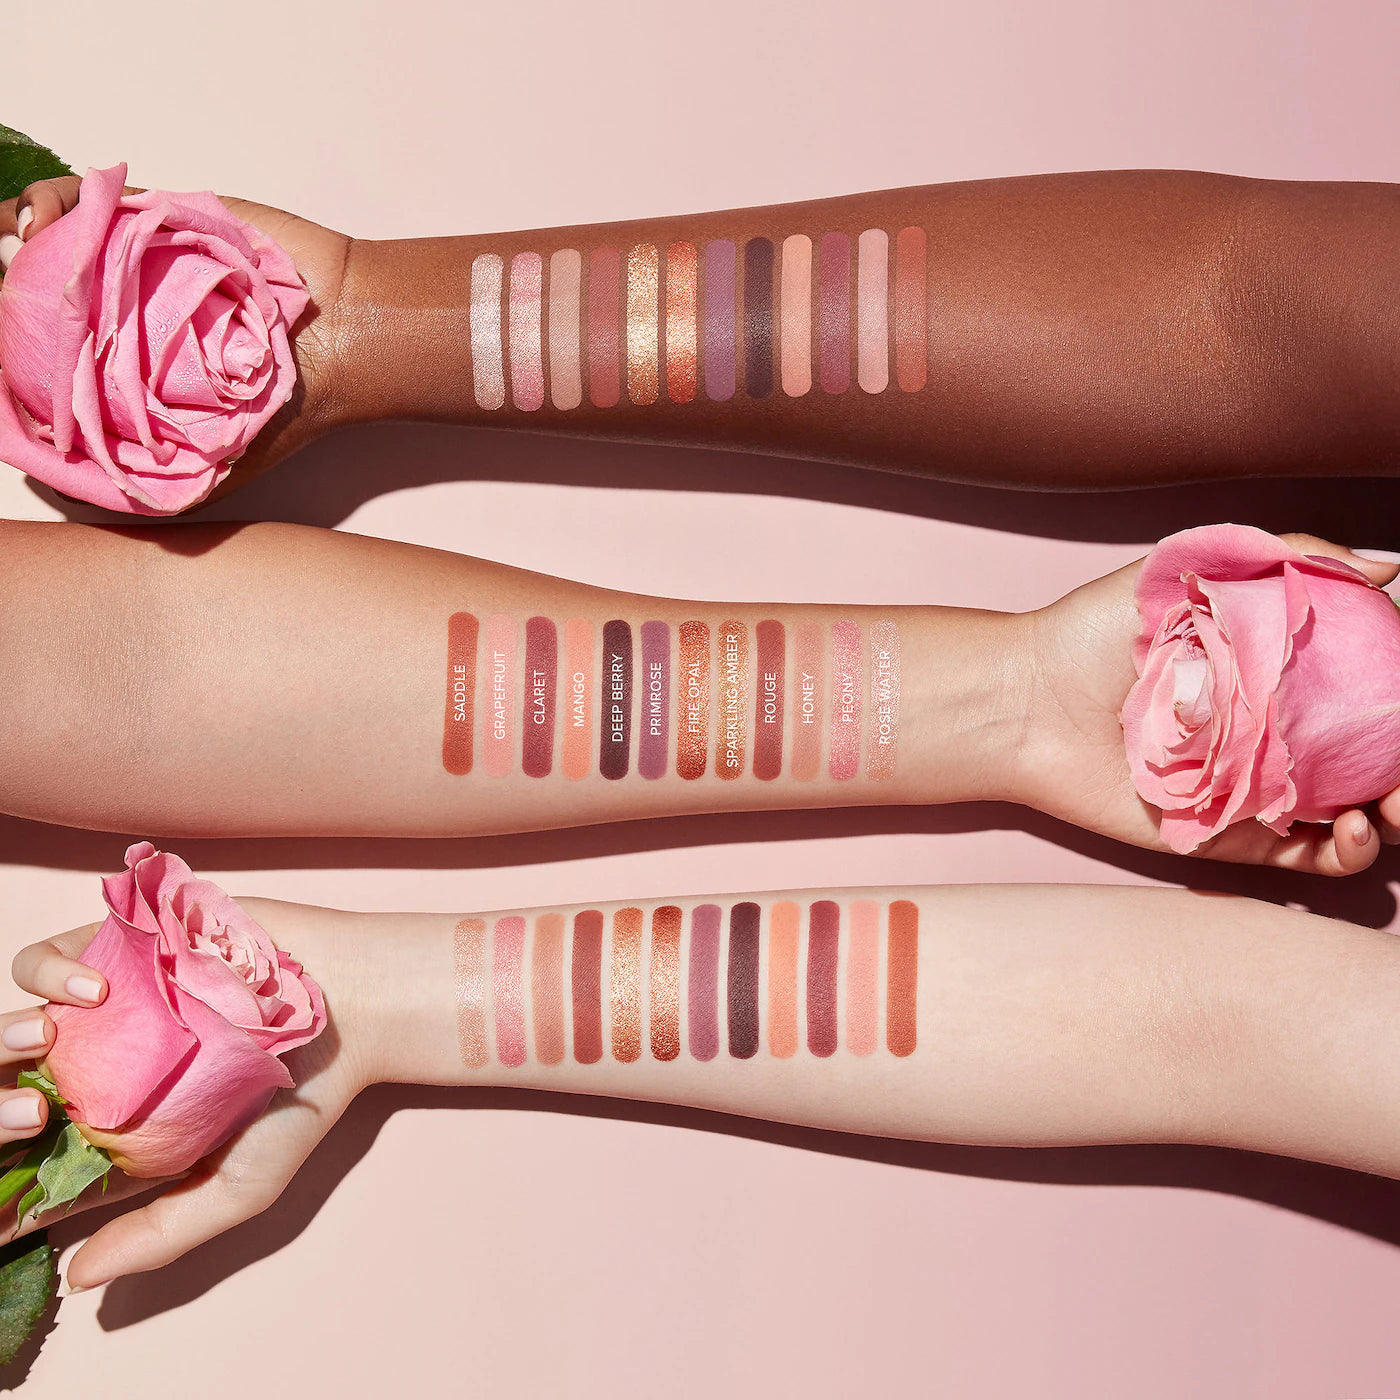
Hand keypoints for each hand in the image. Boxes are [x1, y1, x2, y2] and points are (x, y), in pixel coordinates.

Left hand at [0, 175, 351, 507]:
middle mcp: (126, 317)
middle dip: (7, 298)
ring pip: (47, 240)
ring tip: (13, 253)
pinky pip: (85, 199)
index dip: (10, 354)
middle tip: (3, 304)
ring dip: (16, 242)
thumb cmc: (288, 403)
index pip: (42, 361)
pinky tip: (42, 224)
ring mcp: (137, 264)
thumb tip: (69, 484)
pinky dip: (52, 204)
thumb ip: (150, 481)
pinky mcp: (156, 217)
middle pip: (34, 297)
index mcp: (128, 371)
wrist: (340, 336)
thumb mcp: (216, 468)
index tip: (0, 357)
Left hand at [1, 898, 373, 1290]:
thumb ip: (161, 1231)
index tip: (7, 1184)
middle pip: (8, 1083)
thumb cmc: (303, 1096)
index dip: (6, 1160)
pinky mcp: (121, 943)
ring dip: (12, 1034)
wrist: (350, 1002)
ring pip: (15, 1020)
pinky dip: (51, 972)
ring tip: (51, 1043)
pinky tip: (92, 992)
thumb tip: (75, 1280)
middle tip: (34, 1115)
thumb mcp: (240, 1185)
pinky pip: (47, 956)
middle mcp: (101, 1062)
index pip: (32, 1152)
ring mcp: (108, 1001)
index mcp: (118, 1123)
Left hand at [1018, 535, 1399, 875]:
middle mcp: (1279, 731)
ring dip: (1394, 813)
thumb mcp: (1188, 568)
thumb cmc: (1095, 632)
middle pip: (1375, 755)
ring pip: (1357, 812)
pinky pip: (1305, 857)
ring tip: (1396, 805)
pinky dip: (1344, 852)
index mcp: (1280, 672)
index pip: (1370, 688)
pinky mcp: (1229, 835)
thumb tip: (1389, 568)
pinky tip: (1349, 829)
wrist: (1025, 701)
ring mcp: (1258, 786)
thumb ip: (1288, 557)